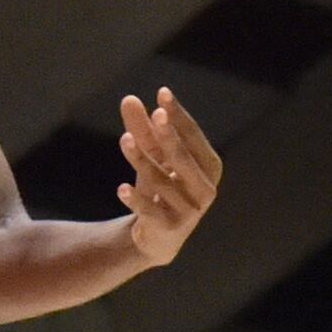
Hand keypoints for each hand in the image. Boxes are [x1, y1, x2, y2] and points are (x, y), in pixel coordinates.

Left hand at [113, 88, 222, 265]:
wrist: (158, 237)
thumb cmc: (161, 189)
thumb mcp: (151, 158)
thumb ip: (142, 130)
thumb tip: (128, 99)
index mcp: (209, 167)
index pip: (193, 136)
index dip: (178, 116)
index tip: (162, 93)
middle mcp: (205, 189)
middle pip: (183, 158)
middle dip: (168, 135)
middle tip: (155, 114)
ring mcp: (190, 211)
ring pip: (161, 181)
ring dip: (142, 160)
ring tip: (124, 140)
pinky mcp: (170, 228)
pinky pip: (151, 210)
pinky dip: (136, 200)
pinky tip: (122, 189)